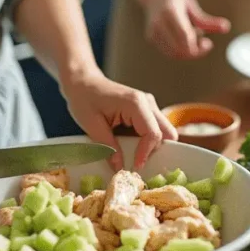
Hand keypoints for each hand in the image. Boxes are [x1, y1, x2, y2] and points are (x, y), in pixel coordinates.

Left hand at [62, 72, 177, 170]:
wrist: (83, 82)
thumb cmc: (85, 99)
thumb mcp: (92, 125)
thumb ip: (108, 147)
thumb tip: (120, 168)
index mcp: (135, 104)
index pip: (153, 134)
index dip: (146, 153)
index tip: (135, 166)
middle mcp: (147, 102)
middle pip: (166, 132)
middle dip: (155, 150)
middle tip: (137, 161)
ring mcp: (148, 104)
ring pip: (163, 131)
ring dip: (152, 145)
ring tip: (134, 154)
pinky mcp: (145, 109)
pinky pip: (154, 128)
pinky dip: (147, 140)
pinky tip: (131, 145)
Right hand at [144, 0, 229, 59]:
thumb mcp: (191, 4)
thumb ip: (207, 20)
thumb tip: (226, 28)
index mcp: (170, 11)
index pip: (184, 35)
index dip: (197, 46)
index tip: (208, 43)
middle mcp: (158, 23)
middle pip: (179, 49)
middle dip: (196, 52)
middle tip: (206, 43)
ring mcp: (153, 32)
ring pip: (174, 54)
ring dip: (189, 52)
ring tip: (196, 39)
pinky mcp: (151, 38)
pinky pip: (169, 52)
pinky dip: (181, 51)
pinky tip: (186, 40)